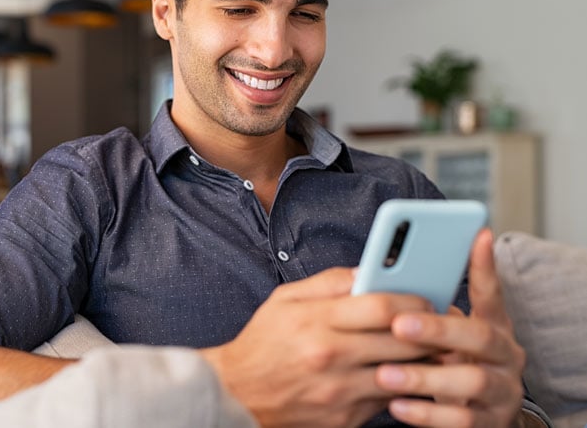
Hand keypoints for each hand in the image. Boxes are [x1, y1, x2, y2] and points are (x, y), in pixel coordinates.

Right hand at [200, 267, 435, 427]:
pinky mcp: (345, 419)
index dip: (415, 299)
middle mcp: (331, 357)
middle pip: (403, 341)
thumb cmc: (262, 343)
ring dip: (427, 360)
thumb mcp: (284, 299)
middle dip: (433, 329)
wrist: (237, 394)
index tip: (428, 296)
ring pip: (404, 374)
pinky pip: (389, 401)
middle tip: (447, 321)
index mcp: (316, 322)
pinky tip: (406, 373)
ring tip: (435, 347)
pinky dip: (403, 386)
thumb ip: (328, 283)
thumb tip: (368, 271)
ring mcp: (340, 392)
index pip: (382, 307)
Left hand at [375, 228, 526, 426]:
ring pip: (471, 381)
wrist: (472, 416)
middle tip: (398, 324)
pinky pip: (461, 420)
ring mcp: (501, 391)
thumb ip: (425, 310)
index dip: (484, 267)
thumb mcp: (443, 334)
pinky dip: (426, 413)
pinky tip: (395, 405)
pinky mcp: (489, 424)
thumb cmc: (447, 363)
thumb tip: (379, 278)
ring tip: (384, 374)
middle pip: (480, 337)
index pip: (491, 293)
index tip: (476, 237)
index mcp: (493, 326)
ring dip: (425, 376)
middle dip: (438, 329)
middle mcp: (504, 355)